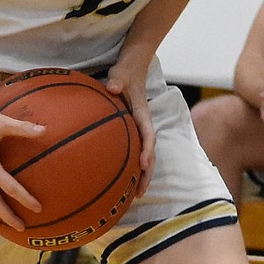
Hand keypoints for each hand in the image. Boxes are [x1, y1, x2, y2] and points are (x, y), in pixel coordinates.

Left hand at [105, 65, 154, 196]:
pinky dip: (135, 167)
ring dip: (143, 174)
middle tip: (140, 191)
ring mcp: (140, 130)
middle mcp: (144, 125)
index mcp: (143, 114)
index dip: (146, 150)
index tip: (142, 164)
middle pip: (150, 152)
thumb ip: (118, 81)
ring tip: (137, 194)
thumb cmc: (125, 73)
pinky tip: (126, 180)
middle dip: (147, 172)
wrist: (132, 70)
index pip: (148, 134)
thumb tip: (113, 87)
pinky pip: (136, 151)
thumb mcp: (120, 75)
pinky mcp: (134, 132)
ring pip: (146, 155)